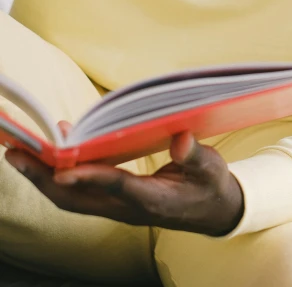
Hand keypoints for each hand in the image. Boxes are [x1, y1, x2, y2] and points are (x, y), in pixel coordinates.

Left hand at [5, 125, 244, 236]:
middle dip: (43, 177)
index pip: (115, 186)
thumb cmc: (212, 187)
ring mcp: (117, 208)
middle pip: (77, 198)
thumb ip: (196, 156)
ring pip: (70, 198)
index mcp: (153, 200)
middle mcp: (128, 208)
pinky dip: (57, 175)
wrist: (213, 212)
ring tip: (18, 152)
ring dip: (42, 177)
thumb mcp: (213, 170)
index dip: (89, 176)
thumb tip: (181, 139)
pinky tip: (49, 152)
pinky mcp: (113, 202)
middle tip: (15, 153)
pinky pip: (77, 193)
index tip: (63, 166)